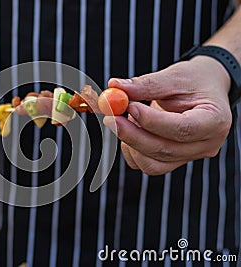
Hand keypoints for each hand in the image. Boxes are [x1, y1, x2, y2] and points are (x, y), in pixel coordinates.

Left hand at [104, 56, 231, 174]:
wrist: (205, 89)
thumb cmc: (193, 80)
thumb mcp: (174, 76)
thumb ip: (145, 84)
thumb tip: (114, 86)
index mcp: (215, 121)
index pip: (182, 129)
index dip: (152, 121)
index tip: (129, 107)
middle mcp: (206, 145)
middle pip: (163, 150)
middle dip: (131, 134)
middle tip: (110, 116)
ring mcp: (190, 157)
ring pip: (152, 163)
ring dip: (130, 143)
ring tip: (126, 118)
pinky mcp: (174, 161)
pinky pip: (146, 165)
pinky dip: (131, 150)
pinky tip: (132, 128)